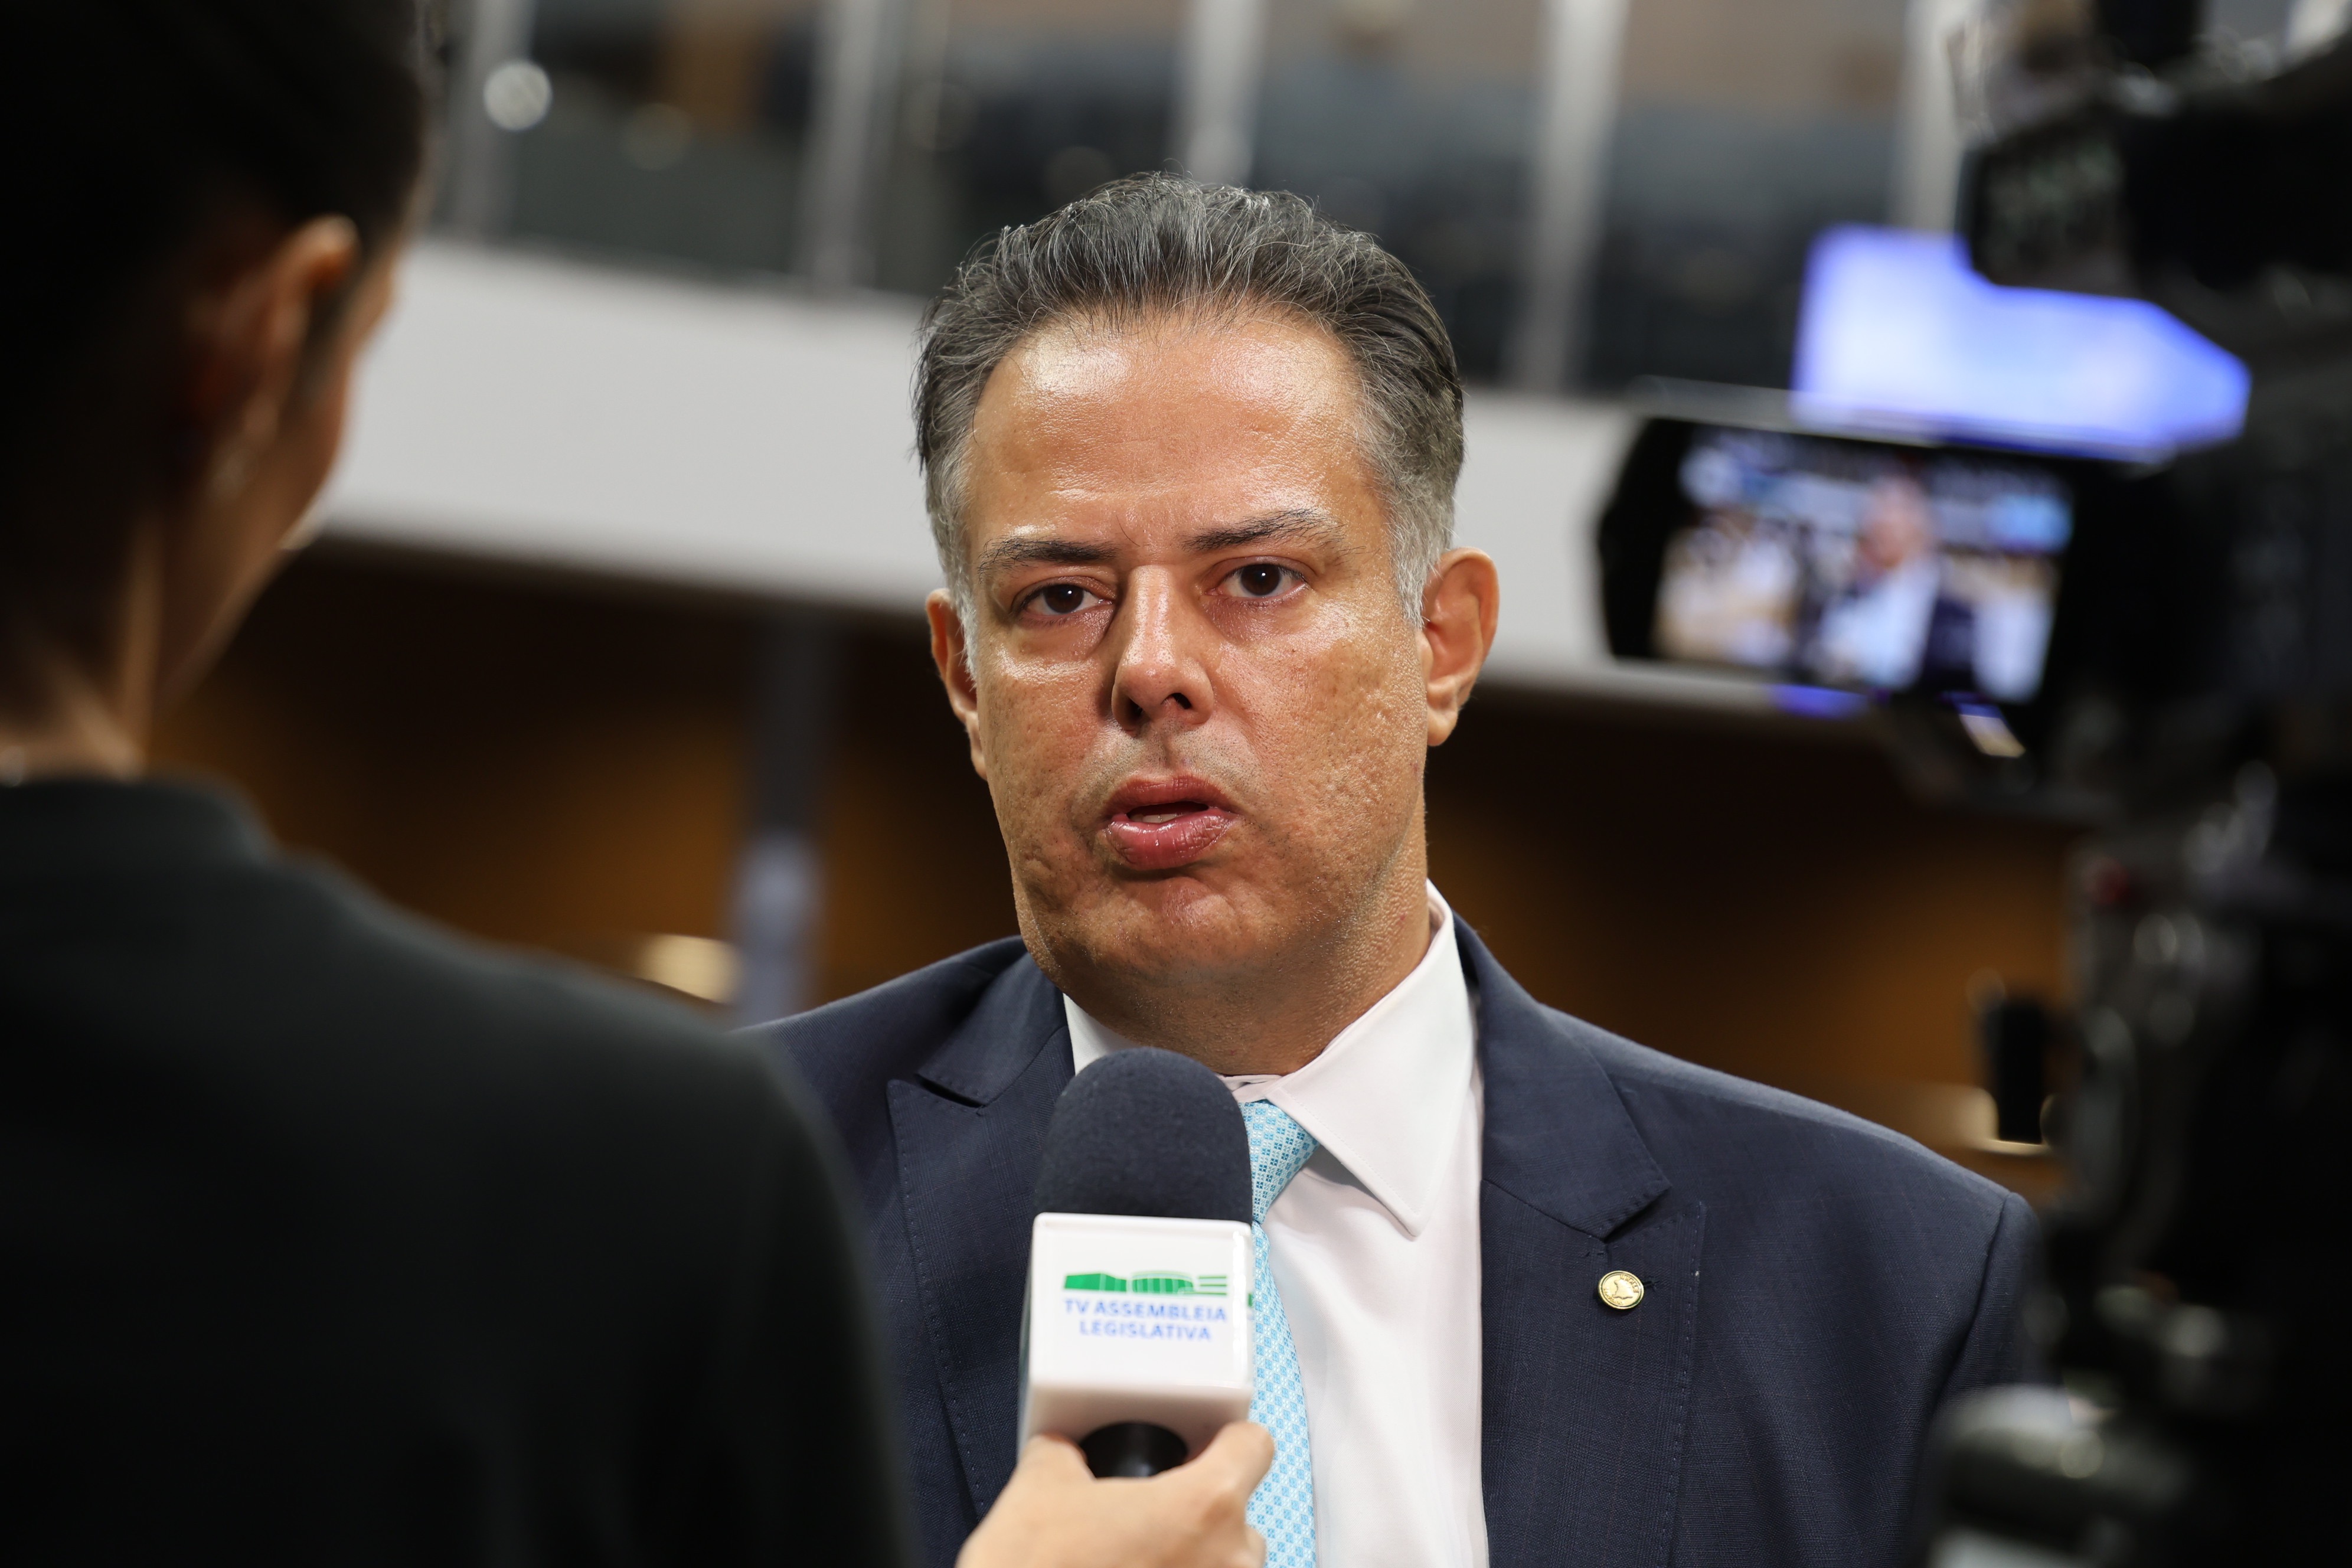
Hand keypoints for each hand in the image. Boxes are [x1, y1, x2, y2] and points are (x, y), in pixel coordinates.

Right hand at [957, 1422, 1272, 1567]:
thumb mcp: (1040, 1485)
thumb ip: (1068, 1452)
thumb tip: (1064, 1454)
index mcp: (1207, 1507)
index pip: (1253, 1445)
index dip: (1226, 1439)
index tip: (1206, 1446)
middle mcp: (1230, 1562)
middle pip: (1240, 1516)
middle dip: (1198, 1515)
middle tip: (1145, 1521)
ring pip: (1225, 1567)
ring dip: (1193, 1561)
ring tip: (1136, 1564)